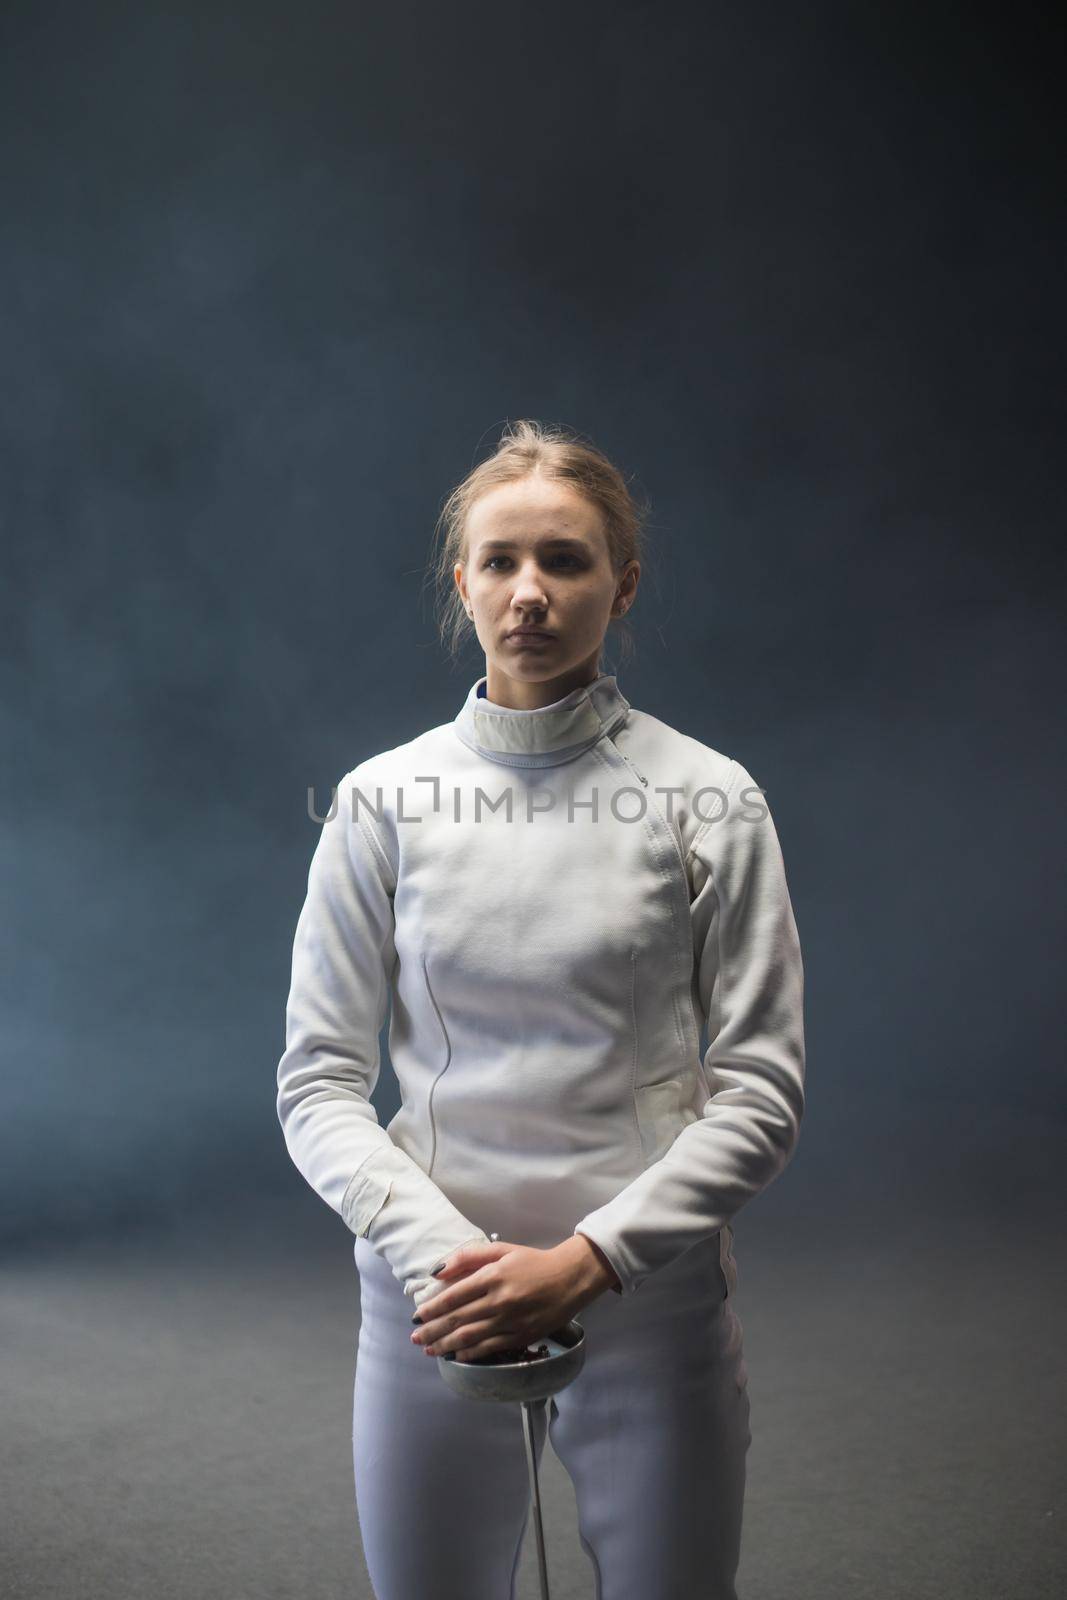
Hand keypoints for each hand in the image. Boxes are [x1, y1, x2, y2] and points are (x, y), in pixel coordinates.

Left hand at [410, 1235, 617, 1361]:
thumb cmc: (533, 1262)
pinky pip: (489, 1348)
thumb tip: (439, 1272)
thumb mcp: (502, 1250)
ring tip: (429, 1350)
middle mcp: (499, 1300)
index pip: (454, 1295)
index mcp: (493, 1276)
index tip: (417, 1315)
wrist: (569, 1278)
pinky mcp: (521, 1337)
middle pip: (458, 1319)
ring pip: (470, 1337)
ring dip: (446, 1345)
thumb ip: (469, 1256)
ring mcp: (510, 1321)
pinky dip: (470, 1354)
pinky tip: (456, 1356)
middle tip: (415, 1337)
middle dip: (433, 1330)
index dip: (432, 1308)